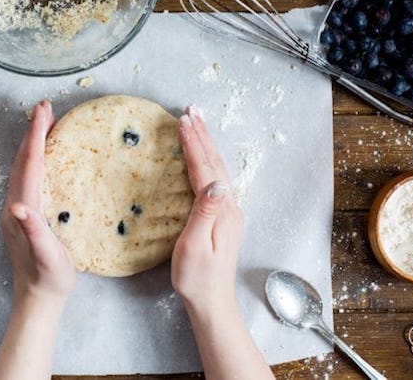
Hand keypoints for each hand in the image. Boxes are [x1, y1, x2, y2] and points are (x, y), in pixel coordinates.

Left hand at [0, 101, 75, 379]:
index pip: (30, 165)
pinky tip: (45, 157)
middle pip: (23, 161)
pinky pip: (28, 178)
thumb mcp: (47, 257)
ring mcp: (17, 210)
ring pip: (23, 168)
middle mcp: (15, 206)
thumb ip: (34, 231)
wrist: (38, 298)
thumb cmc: (49, 278)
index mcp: (21, 210)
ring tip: (45, 123)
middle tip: (45, 107)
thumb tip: (19, 206)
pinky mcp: (23, 215)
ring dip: (32, 143)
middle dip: (32, 132)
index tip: (44, 111)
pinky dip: (35, 159)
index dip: (36, 136)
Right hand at [171, 106, 243, 311]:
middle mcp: (229, 206)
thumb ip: (205, 212)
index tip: (183, 121)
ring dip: (206, 144)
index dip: (194, 144)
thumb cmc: (197, 278)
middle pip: (215, 163)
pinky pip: (214, 178)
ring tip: (196, 124)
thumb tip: (214, 181)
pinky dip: (206, 161)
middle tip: (192, 111)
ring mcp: (228, 211)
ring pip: (217, 169)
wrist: (212, 301)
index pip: (206, 169)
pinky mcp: (223, 217)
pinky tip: (202, 157)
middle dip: (203, 135)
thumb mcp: (196, 246)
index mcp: (222, 211)